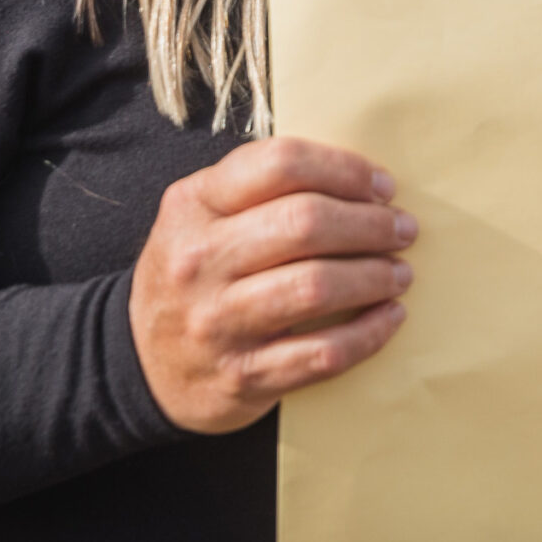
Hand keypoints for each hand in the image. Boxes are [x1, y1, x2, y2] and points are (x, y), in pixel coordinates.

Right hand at [129, 137, 416, 433]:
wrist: (139, 365)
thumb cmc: (194, 276)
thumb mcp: (201, 216)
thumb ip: (261, 189)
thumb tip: (361, 181)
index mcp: (193, 204)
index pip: (280, 164)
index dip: (345, 170)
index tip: (382, 186)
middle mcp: (199, 260)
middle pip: (305, 223)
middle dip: (370, 225)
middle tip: (402, 230)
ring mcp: (217, 322)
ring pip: (317, 287)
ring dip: (374, 277)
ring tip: (399, 273)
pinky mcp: (242, 376)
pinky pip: (322, 354)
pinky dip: (369, 334)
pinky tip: (390, 318)